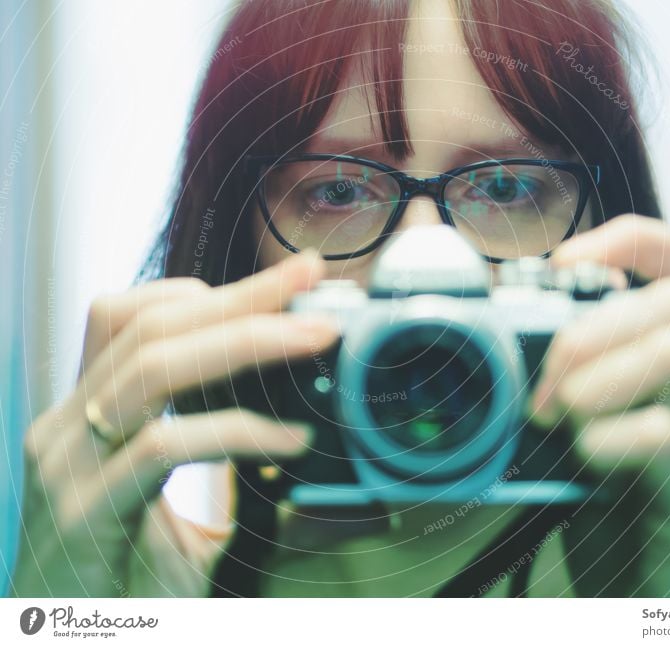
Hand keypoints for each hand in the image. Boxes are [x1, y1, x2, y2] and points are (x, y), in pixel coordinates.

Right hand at [12, 250, 337, 596]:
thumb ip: (223, 461)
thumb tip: (304, 426)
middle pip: (150, 325)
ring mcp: (66, 466)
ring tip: (315, 338)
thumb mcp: (174, 505)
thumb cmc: (126, 579)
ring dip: (245, 340)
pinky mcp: (83, 514)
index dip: (203, 289)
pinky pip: (164, 446)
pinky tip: (293, 438)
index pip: (128, 317)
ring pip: (152, 368)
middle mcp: (67, 427)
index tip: (280, 283)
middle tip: (308, 277)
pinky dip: (237, 432)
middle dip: (239, 295)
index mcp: (86, 414)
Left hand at [529, 215, 669, 595]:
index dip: (632, 240)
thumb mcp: (597, 424)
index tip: (566, 266)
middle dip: (585, 331)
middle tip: (543, 386)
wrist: (665, 602)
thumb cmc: (620, 509)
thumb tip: (508, 321)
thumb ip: (575, 376)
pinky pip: (662, 433)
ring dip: (592, 378)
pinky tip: (583, 460)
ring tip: (559, 420)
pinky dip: (602, 437)